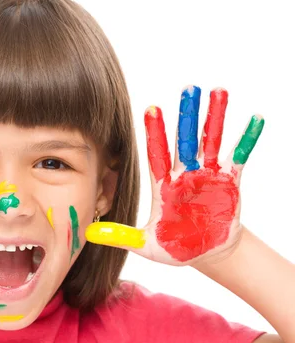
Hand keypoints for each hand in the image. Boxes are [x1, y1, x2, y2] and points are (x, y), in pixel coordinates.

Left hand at [85, 86, 263, 265]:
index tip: (151, 109)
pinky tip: (254, 119)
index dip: (155, 133)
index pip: (157, 154)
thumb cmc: (176, 247)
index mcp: (162, 185)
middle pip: (184, 140)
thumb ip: (121, 236)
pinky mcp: (229, 182)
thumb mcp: (146, 245)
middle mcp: (184, 174)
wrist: (206, 254)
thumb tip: (89, 233)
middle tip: (188, 88)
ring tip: (219, 91)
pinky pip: (239, 157)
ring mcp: (207, 175)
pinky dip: (246, 139)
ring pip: (211, 141)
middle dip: (186, 116)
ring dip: (215, 118)